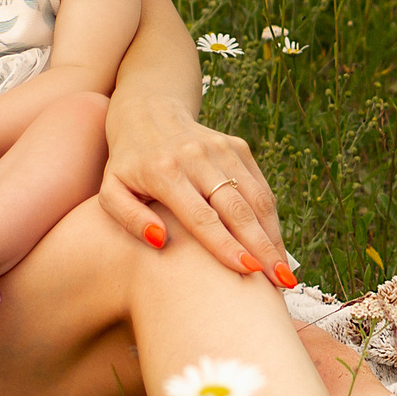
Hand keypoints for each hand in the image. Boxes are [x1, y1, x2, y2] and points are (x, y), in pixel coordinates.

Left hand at [100, 95, 296, 285]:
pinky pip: (260, 187)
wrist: (148, 112)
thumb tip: (160, 240)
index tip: (248, 272)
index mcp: (164, 171)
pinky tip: (276, 246)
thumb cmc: (128, 164)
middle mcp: (196, 157)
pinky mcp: (237, 147)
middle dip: (262, 248)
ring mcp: (221, 150)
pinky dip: (270, 219)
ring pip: (256, 199)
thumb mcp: (111, 190)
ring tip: (284, 273)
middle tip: (281, 283)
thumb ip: (129, 218)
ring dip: (273, 237)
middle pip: (237, 210)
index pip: (202, 217)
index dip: (226, 246)